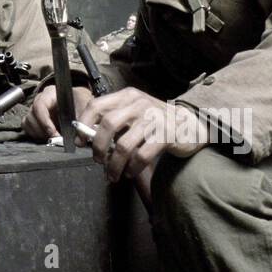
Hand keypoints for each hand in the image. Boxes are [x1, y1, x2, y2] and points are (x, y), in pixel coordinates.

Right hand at [23, 85, 93, 141]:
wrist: (78, 103)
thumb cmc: (80, 102)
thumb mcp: (86, 107)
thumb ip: (83, 120)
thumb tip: (79, 136)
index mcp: (50, 93)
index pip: (40, 105)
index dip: (44, 121)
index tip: (53, 133)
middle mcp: (40, 100)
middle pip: (32, 116)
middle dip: (43, 131)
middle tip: (56, 139)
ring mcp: (35, 110)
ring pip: (28, 123)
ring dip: (40, 134)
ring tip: (53, 139)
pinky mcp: (33, 119)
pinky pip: (27, 128)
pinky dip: (36, 135)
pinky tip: (47, 137)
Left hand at [77, 88, 206, 183]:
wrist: (191, 125)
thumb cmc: (156, 122)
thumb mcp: (134, 113)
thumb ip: (113, 121)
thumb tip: (84, 139)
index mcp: (127, 96)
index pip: (97, 105)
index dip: (84, 124)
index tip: (80, 142)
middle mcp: (139, 103)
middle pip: (108, 125)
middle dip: (98, 147)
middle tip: (98, 161)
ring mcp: (153, 118)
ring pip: (124, 145)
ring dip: (114, 164)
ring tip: (113, 174)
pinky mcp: (166, 134)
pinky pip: (142, 156)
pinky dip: (132, 168)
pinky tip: (129, 172)